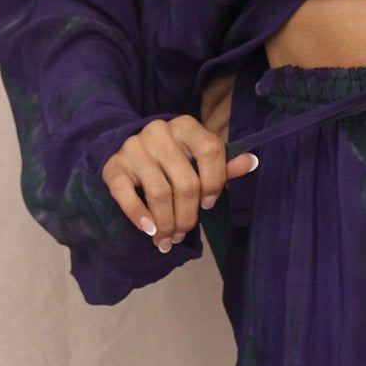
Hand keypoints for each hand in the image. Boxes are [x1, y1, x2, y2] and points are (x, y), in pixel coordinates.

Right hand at [100, 88, 256, 251]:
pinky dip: (140, 216)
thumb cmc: (170, 157)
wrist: (122, 148)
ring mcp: (133, 149)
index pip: (211, 150)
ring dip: (166, 223)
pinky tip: (150, 231)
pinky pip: (127, 195)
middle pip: (186, 182)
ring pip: (159, 193)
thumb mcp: (196, 156)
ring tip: (168, 239)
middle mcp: (159, 132)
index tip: (209, 204)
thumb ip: (222, 163)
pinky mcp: (113, 167)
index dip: (215, 182)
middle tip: (184, 232)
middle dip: (188, 216)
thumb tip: (252, 162)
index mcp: (185, 126)